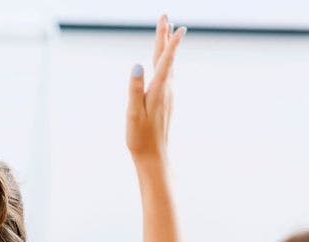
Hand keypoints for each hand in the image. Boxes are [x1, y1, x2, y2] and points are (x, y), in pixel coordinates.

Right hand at [126, 16, 185, 165]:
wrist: (154, 157)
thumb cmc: (140, 137)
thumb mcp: (133, 113)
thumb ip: (134, 89)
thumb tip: (136, 65)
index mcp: (159, 90)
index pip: (165, 61)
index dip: (170, 42)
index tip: (174, 25)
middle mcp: (166, 90)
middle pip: (166, 58)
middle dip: (165, 37)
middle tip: (165, 17)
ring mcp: (167, 95)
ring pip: (167, 65)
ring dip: (166, 48)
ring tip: (166, 32)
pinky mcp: (165, 101)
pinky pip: (166, 74)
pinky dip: (165, 61)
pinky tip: (163, 61)